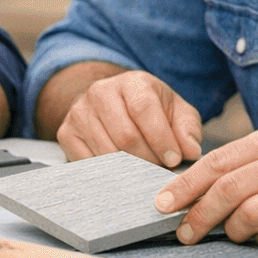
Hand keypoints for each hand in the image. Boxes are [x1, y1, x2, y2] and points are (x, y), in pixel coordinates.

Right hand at [55, 70, 202, 167]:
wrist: (113, 104)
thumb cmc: (150, 111)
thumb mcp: (175, 112)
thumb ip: (188, 129)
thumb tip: (191, 150)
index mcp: (131, 82)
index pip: (143, 108)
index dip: (161, 138)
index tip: (174, 159)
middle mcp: (100, 92)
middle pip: (125, 136)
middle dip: (148, 159)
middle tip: (159, 168)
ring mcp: (79, 112)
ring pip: (107, 153)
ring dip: (130, 170)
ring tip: (143, 170)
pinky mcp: (66, 133)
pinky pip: (87, 163)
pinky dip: (108, 174)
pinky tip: (121, 172)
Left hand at [154, 123, 257, 248]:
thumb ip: (246, 168)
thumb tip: (191, 194)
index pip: (218, 160)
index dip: (185, 185)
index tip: (161, 204)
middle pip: (229, 188)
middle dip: (199, 214)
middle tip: (185, 233)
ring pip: (251, 214)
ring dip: (235, 232)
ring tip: (237, 235)